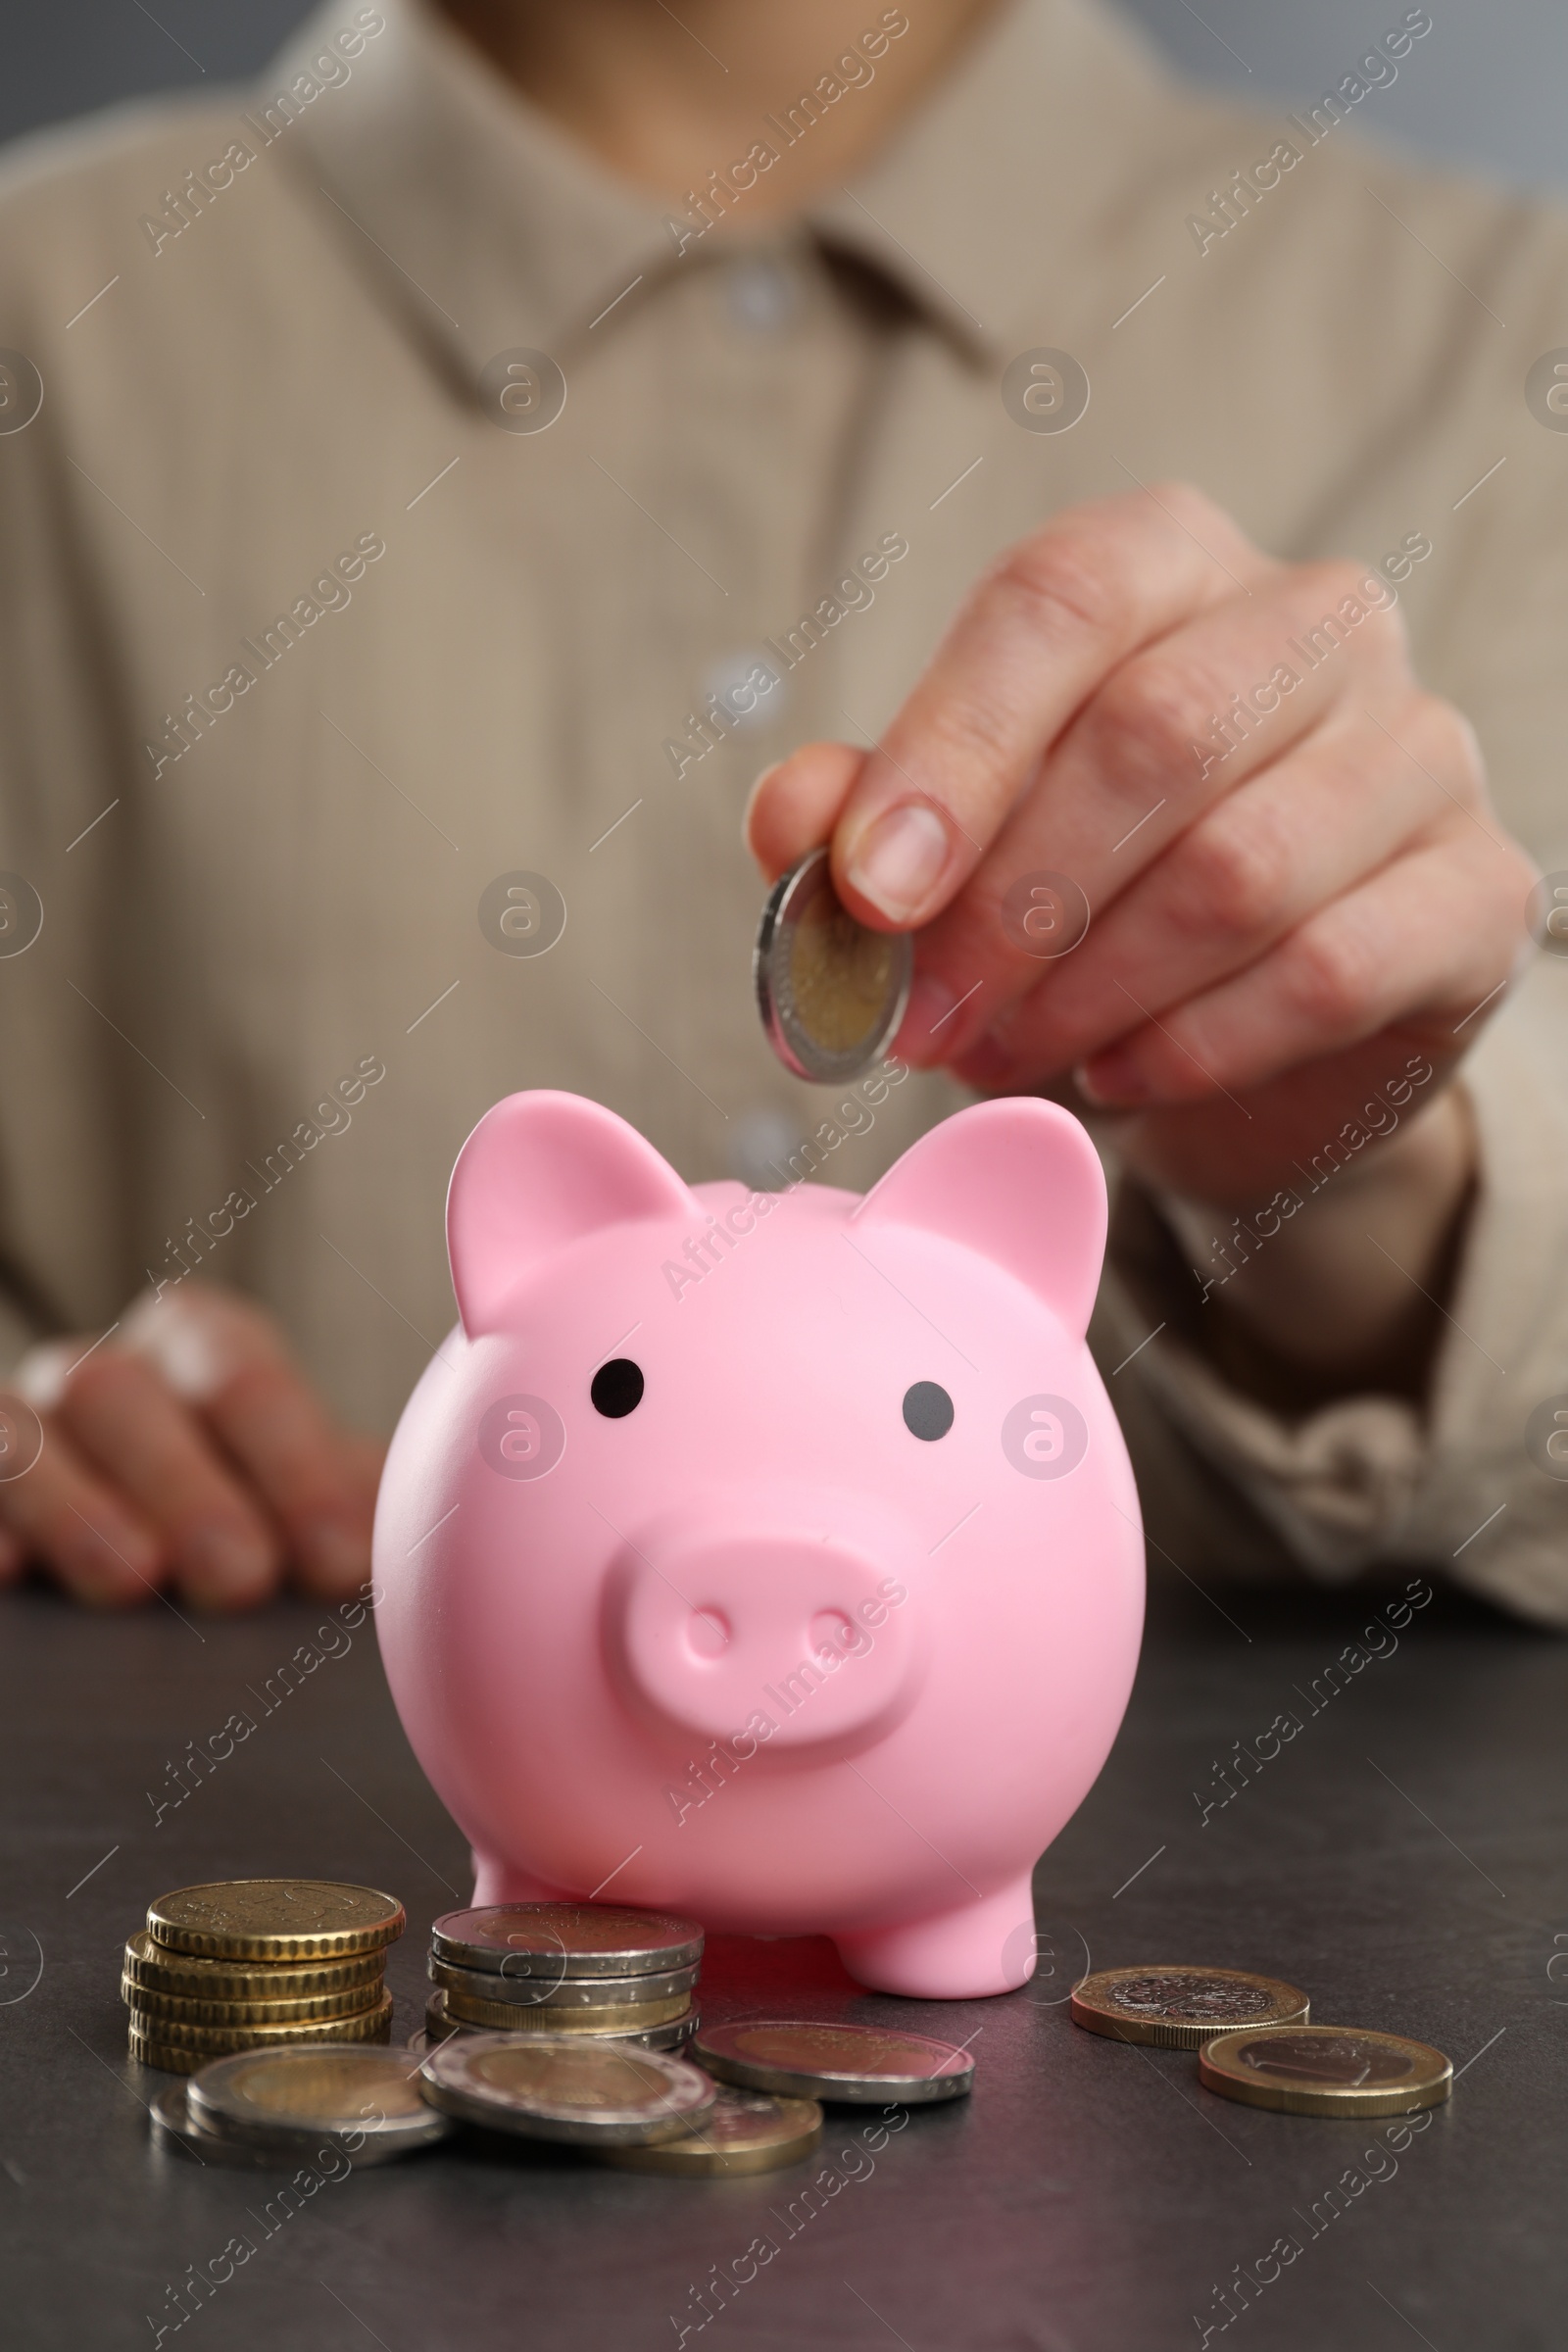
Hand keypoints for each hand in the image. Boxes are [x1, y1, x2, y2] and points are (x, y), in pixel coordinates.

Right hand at [0, 1283, 382, 1608]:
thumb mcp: (319, 1497)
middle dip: (187, 1487)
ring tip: (133, 1581)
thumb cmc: (263, 1519)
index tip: (341, 1559)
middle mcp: (106, 1370)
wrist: (180, 1543)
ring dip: (77, 1508)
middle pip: (126, 1398)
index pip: (244, 1378)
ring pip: (24, 1436)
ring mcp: (26, 1423)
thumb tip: (449, 1560)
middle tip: (240, 1578)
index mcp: (205, 1344)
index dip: (294, 1465)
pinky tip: (8, 1575)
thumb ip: (370, 1507)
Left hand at [747, 485, 1533, 1210]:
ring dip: (1090, 987)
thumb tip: (794, 821)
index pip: (1063, 598)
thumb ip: (862, 818)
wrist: (1266, 1033)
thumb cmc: (1090, 901)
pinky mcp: (1476, 894)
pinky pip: (1326, 971)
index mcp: (1172, 564)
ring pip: (1241, 867)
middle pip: (1158, 733)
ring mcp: (1419, 752)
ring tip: (1002, 1054)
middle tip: (922, 1018)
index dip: (952, 748)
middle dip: (1011, 901)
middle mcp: (1317, 622)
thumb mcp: (956, 850)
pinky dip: (1193, 1043)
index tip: (864, 895)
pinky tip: (1117, 1077)